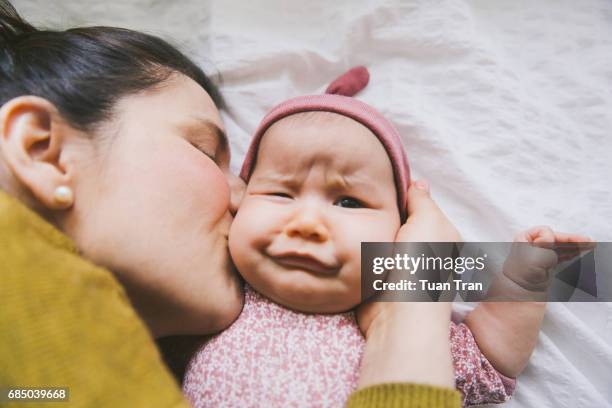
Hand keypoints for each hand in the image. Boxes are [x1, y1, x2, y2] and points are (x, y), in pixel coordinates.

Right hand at [357, 180, 459, 335]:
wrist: (398, 316)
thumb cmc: (420, 266)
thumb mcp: (428, 222)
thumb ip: (422, 200)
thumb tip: (418, 182)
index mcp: (439, 235)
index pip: (417, 204)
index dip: (399, 192)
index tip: (376, 179)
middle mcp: (419, 249)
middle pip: (395, 219)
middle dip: (378, 210)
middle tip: (355, 196)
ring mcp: (397, 265)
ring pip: (376, 236)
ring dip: (364, 229)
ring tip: (344, 212)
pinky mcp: (376, 279)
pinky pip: (363, 255)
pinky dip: (355, 248)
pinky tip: (343, 235)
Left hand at [503, 226, 594, 291]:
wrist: (521, 292)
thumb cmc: (525, 272)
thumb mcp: (536, 254)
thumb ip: (545, 243)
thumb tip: (549, 236)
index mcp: (524, 238)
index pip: (545, 231)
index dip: (558, 237)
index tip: (569, 243)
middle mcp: (530, 244)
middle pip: (555, 239)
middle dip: (571, 240)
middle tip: (589, 242)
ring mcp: (538, 255)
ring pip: (559, 247)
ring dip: (573, 246)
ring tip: (588, 246)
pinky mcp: (544, 265)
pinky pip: (559, 255)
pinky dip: (569, 253)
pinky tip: (578, 252)